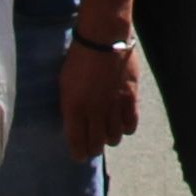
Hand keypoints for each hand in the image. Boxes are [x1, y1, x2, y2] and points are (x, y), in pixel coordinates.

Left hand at [56, 33, 140, 158]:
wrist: (102, 39)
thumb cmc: (78, 59)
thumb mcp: (64, 84)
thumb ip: (69, 106)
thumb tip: (74, 124)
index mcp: (73, 107)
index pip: (76, 141)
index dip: (78, 153)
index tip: (79, 156)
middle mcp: (93, 111)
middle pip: (96, 144)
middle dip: (93, 149)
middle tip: (93, 147)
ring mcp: (113, 106)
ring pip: (114, 138)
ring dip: (110, 138)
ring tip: (107, 132)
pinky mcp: (130, 98)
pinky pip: (130, 125)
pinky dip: (126, 128)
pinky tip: (122, 123)